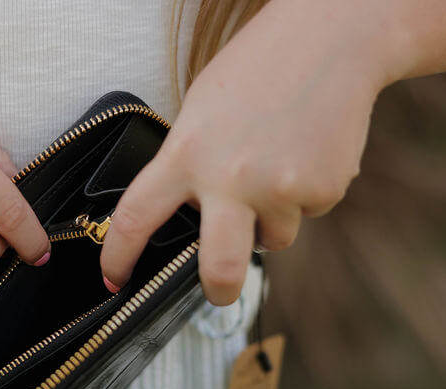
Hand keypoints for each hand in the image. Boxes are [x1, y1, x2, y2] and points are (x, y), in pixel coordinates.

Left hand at [100, 0, 388, 304]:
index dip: (119, 256)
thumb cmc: (258, 69)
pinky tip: (306, 152)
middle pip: (219, 268)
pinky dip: (305, 193)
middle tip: (218, 291)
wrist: (332, 39)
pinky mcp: (323, 190)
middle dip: (218, 291)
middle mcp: (231, 179)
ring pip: (271, 239)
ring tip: (276, 166)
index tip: (113, 279)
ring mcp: (280, 189)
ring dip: (271, 219)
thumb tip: (183, 214)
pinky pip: (307, 213)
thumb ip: (187, 164)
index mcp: (187, 154)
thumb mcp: (200, 112)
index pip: (137, 218)